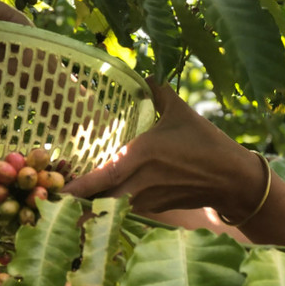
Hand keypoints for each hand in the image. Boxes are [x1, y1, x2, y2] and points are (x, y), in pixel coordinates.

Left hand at [62, 78, 263, 216]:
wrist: (232, 180)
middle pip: (99, 201)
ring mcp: (147, 201)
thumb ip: (157, 92)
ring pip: (110, 208)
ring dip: (92, 206)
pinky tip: (103, 200)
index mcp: (143, 155)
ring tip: (71, 201)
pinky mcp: (155, 210)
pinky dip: (112, 207)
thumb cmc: (206, 143)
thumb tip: (140, 75)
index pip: (104, 176)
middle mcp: (141, 182)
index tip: (56, 191)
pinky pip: (125, 209)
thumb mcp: (181, 111)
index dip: (79, 187)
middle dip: (76, 203)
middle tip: (52, 199)